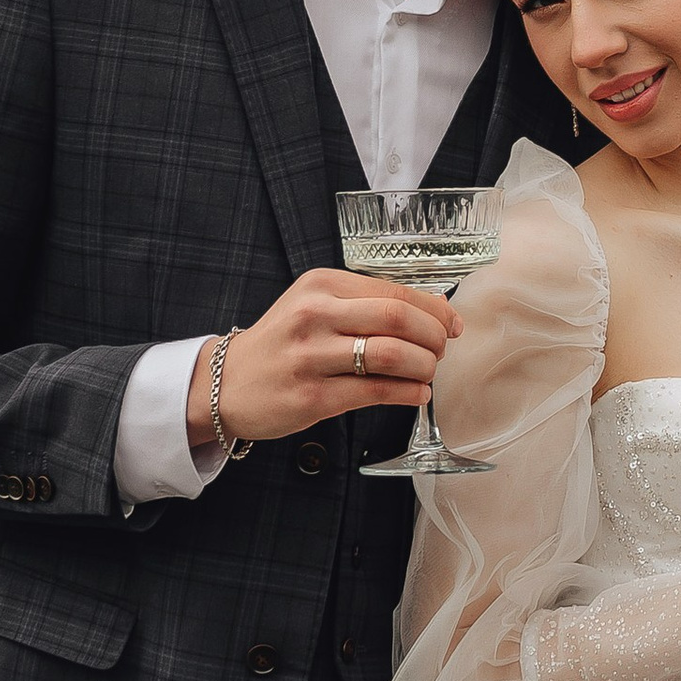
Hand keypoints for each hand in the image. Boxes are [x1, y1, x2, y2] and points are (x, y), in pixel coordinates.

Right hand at [211, 270, 458, 445]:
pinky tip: (417, 393)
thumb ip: (364, 304)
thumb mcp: (315, 306)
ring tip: (429, 372)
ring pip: (390, 354)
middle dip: (433, 335)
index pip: (394, 290)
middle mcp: (315, 315)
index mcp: (321, 285)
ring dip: (424, 365)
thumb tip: (432, 312)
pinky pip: (375, 391)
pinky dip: (407, 393)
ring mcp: (311, 356)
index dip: (434, 308)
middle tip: (443, 349)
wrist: (228, 382)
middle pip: (398, 317)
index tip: (452, 323)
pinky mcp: (312, 396)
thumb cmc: (283, 343)